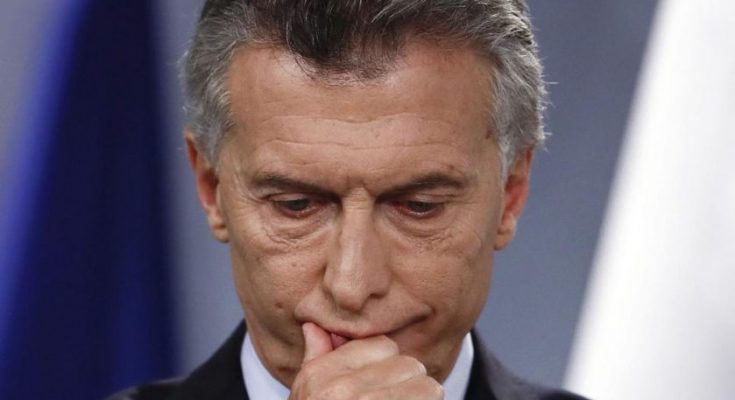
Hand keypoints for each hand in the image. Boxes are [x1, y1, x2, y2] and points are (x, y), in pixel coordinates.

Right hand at [288, 323, 443, 399]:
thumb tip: (315, 325)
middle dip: (409, 384)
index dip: (387, 365)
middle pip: (408, 364)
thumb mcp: (306, 395)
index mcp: (322, 377)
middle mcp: (343, 392)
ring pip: (427, 387)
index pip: (382, 345)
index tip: (382, 384)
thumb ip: (316, 359)